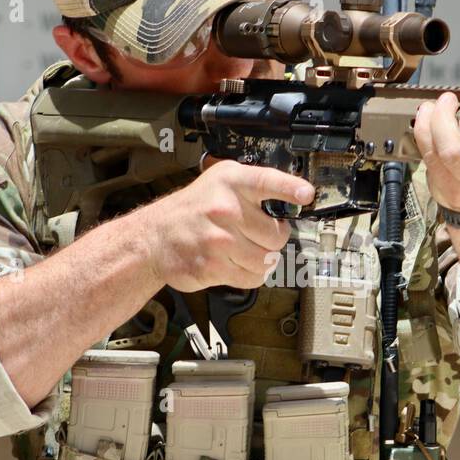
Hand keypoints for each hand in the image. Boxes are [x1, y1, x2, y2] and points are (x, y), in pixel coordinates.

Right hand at [140, 157, 312, 291]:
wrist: (153, 238)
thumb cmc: (191, 211)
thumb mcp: (219, 182)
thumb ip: (253, 187)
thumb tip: (294, 198)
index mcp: (230, 182)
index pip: (267, 181)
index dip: (290, 189)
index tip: (307, 194)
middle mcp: (224, 208)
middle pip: (276, 234)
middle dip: (273, 239)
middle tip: (258, 235)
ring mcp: (218, 240)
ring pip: (266, 260)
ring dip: (261, 259)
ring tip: (243, 250)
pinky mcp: (212, 266)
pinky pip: (251, 278)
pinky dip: (250, 275)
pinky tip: (236, 263)